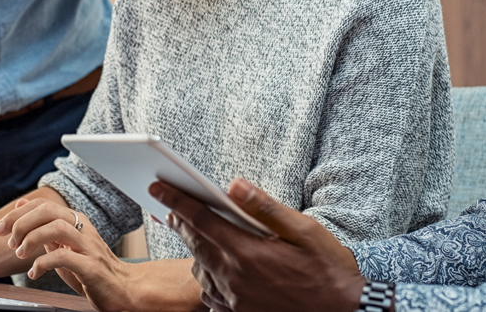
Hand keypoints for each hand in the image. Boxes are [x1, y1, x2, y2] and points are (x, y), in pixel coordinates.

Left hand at [0, 198, 132, 311]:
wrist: (122, 288)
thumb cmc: (90, 268)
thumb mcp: (63, 245)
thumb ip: (44, 228)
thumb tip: (21, 206)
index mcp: (75, 220)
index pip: (43, 204)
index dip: (17, 213)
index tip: (0, 229)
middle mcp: (83, 228)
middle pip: (48, 210)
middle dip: (21, 223)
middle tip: (9, 241)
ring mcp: (88, 246)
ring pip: (57, 228)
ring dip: (32, 239)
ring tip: (21, 254)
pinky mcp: (91, 266)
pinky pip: (64, 257)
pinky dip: (43, 263)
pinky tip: (35, 272)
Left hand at [150, 178, 367, 311]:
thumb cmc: (328, 269)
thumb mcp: (304, 230)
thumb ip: (265, 207)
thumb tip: (234, 184)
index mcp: (248, 253)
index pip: (201, 220)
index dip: (176, 200)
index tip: (157, 186)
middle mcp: (235, 279)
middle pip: (195, 244)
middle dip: (180, 222)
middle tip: (170, 207)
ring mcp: (236, 302)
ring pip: (200, 271)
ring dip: (196, 251)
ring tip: (198, 235)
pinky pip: (212, 296)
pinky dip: (209, 278)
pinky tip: (219, 269)